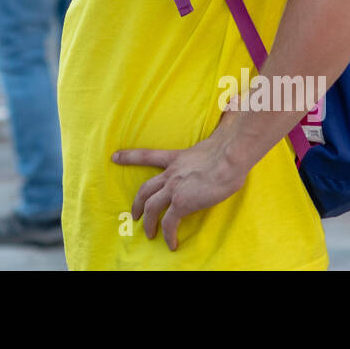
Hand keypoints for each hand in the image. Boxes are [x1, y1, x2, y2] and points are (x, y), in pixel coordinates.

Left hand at [112, 114, 247, 251]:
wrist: (230, 156)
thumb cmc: (231, 145)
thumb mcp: (220, 134)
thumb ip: (221, 122)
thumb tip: (235, 105)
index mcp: (178, 158)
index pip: (148, 155)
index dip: (129, 156)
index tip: (114, 157)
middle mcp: (172, 173)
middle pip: (146, 188)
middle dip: (137, 202)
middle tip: (134, 214)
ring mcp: (175, 187)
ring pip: (152, 207)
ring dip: (149, 222)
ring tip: (149, 234)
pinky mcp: (182, 202)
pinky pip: (169, 222)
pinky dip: (167, 234)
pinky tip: (171, 243)